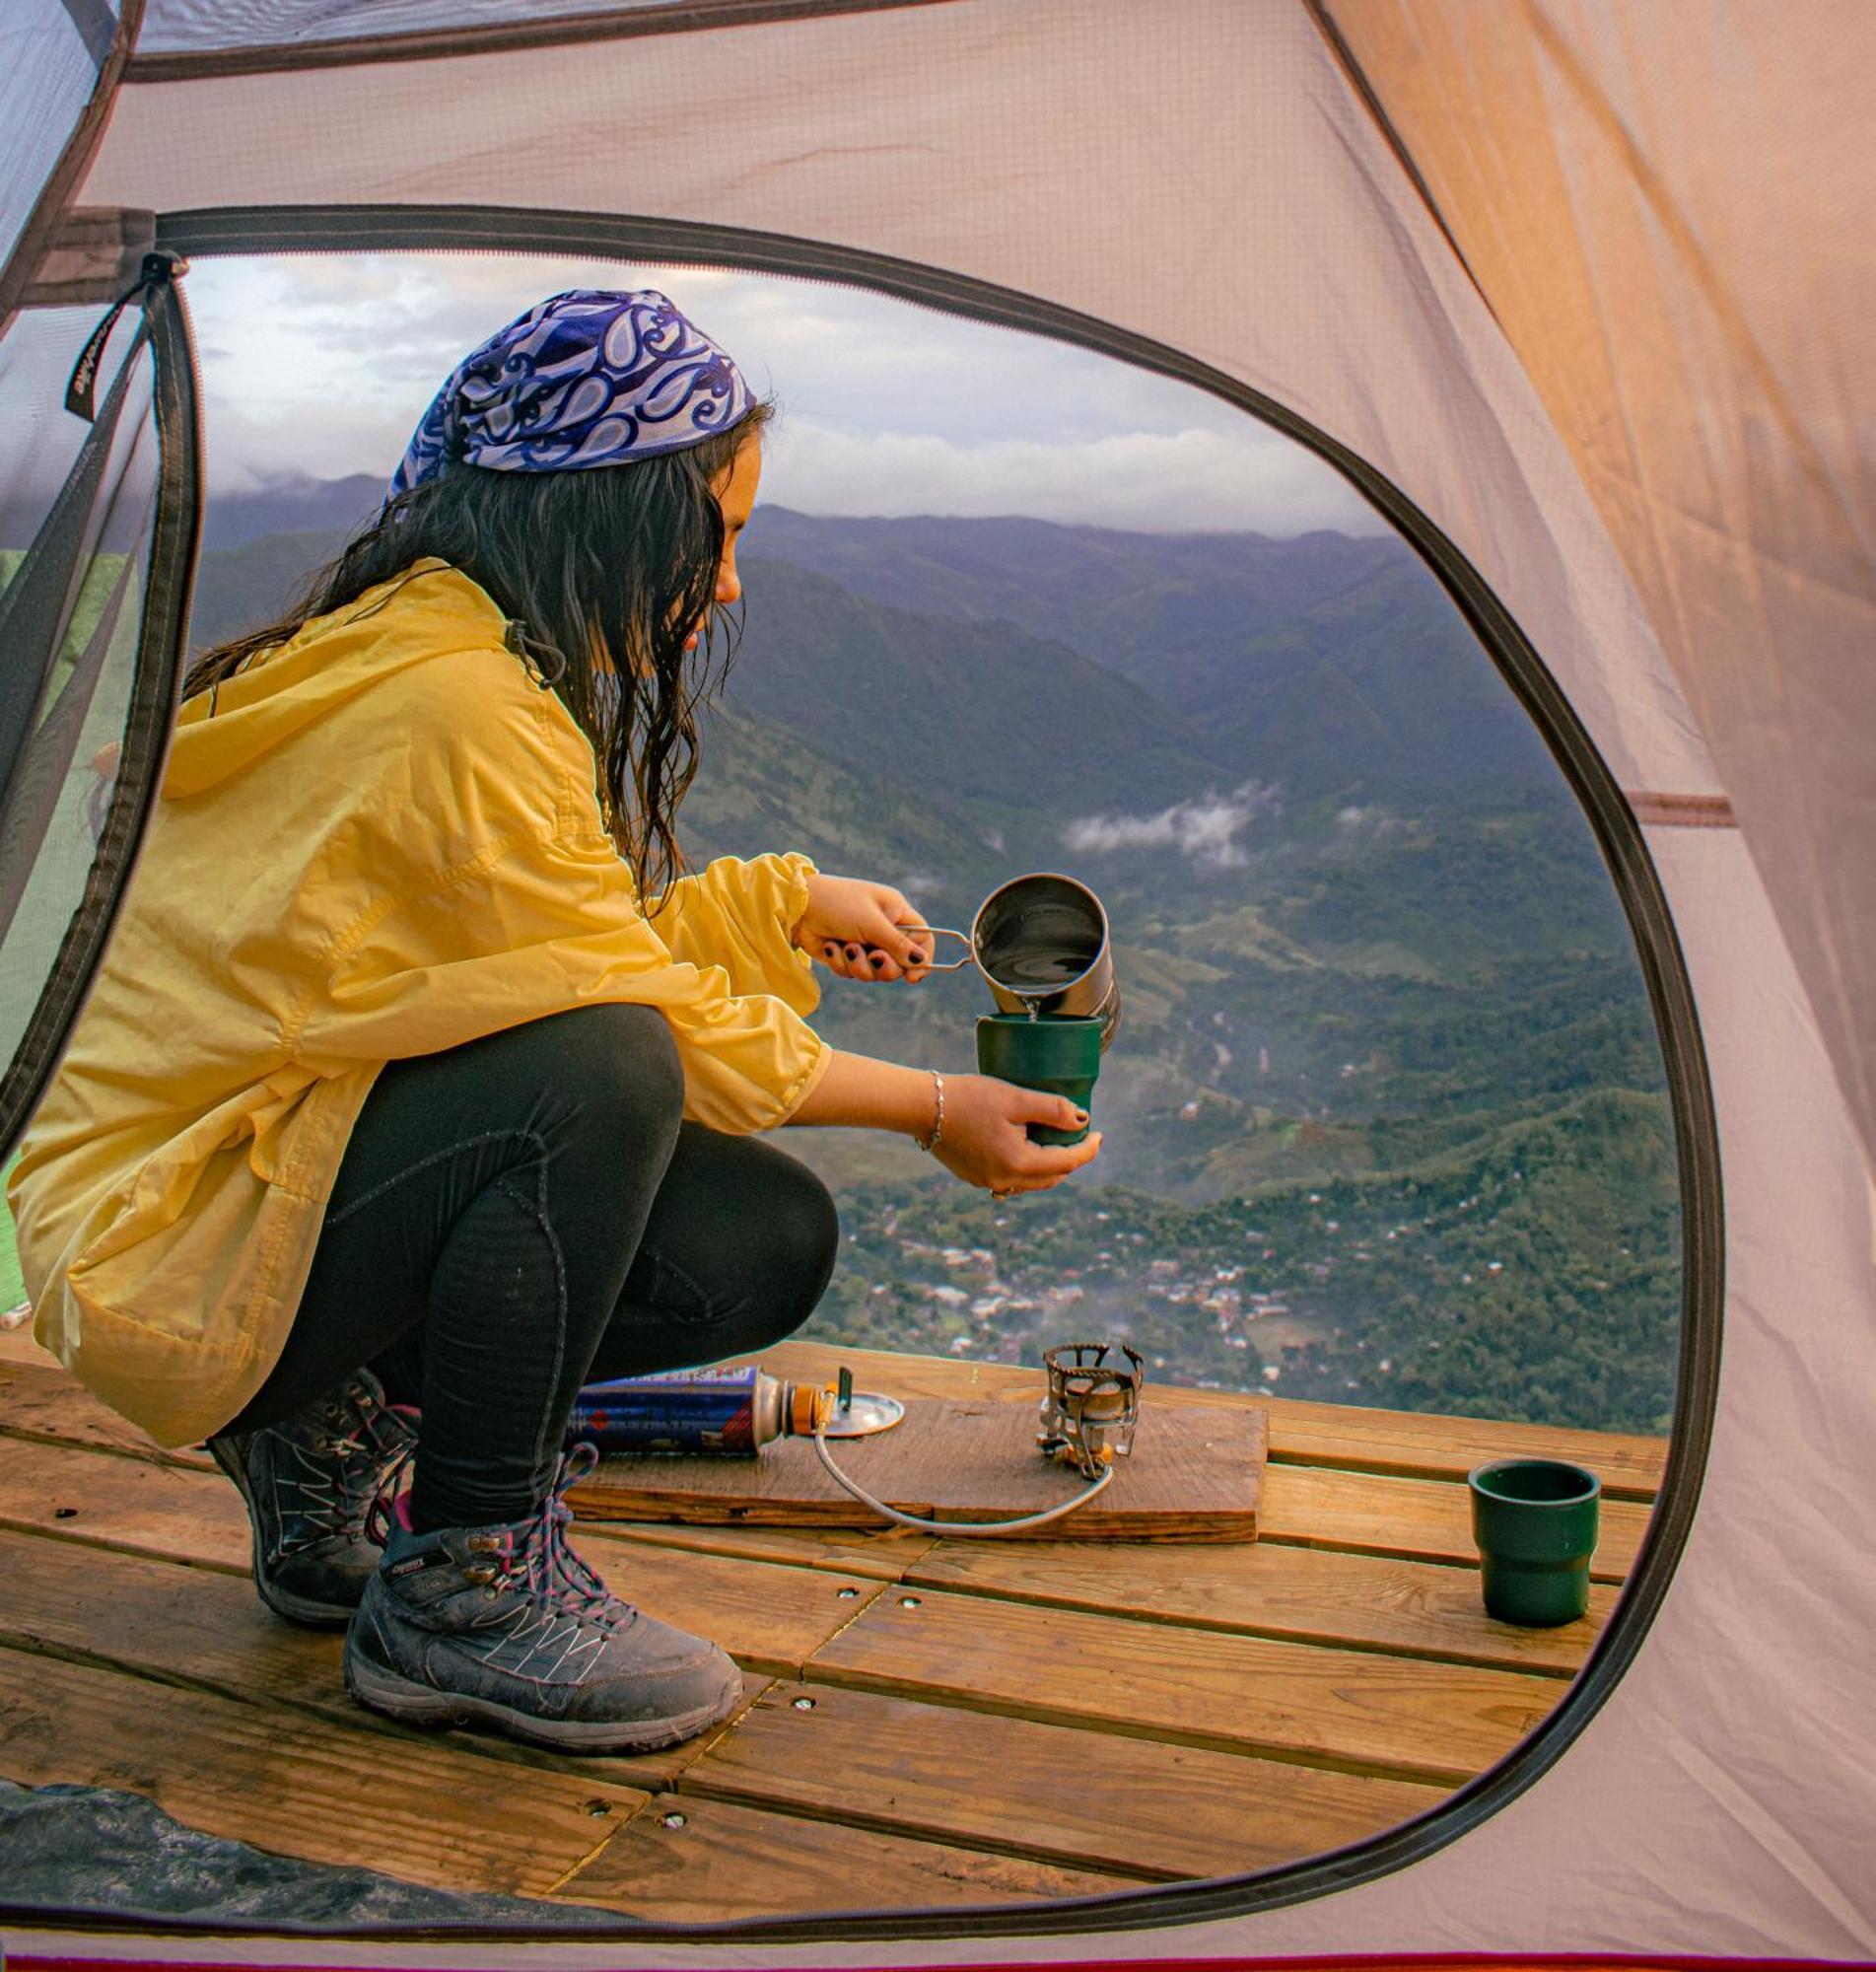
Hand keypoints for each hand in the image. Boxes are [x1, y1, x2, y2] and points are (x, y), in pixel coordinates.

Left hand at [792, 873, 932, 982]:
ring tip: (845, 948)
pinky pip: (852, 972)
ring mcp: (864, 943)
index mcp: (896, 913)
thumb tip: (921, 962)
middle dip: (884, 966)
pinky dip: (840, 963)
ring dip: (858, 965)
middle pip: (899, 963)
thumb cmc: (839, 904)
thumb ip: (898, 944)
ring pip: (874, 972)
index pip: (922, 938)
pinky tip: (830, 946)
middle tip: (872, 957)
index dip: (922, 959)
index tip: (912, 977)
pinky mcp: (845, 954)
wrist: (798, 907)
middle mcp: (883, 929)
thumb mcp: (872, 923)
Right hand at [928, 1073, 1103, 1197]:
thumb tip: (1081, 1120)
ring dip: (1049, 1164)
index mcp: (1018, 1164)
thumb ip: (1051, 1109)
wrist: (922, 1107)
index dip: (1088, 1149)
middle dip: (1070, 1158)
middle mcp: (1003, 1180)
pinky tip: (1026, 1146)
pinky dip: (1026, 1165)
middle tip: (1080, 1136)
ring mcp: (987, 1182)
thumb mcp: (1014, 1098)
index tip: (1100, 1134)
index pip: (1066, 1162)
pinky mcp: (974, 1176)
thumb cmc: (968, 1098)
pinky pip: (1011, 1177)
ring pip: (1031, 1180)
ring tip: (1056, 1140)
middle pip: (1051, 1177)